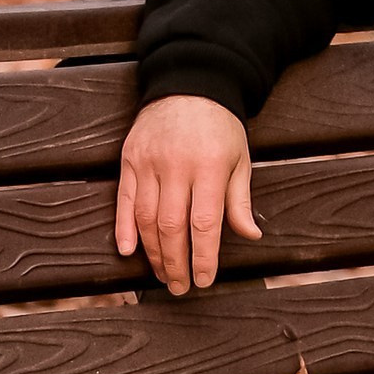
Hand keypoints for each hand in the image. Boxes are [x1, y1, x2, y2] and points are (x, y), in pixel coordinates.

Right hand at [115, 95, 262, 294]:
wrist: (189, 86)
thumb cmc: (221, 128)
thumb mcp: (241, 160)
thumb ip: (240, 200)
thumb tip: (251, 236)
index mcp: (211, 168)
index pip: (205, 223)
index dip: (203, 256)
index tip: (204, 280)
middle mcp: (176, 167)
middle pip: (172, 226)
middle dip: (176, 262)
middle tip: (179, 287)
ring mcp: (148, 163)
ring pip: (145, 218)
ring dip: (152, 252)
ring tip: (161, 274)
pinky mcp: (128, 160)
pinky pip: (122, 200)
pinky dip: (123, 228)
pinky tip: (128, 251)